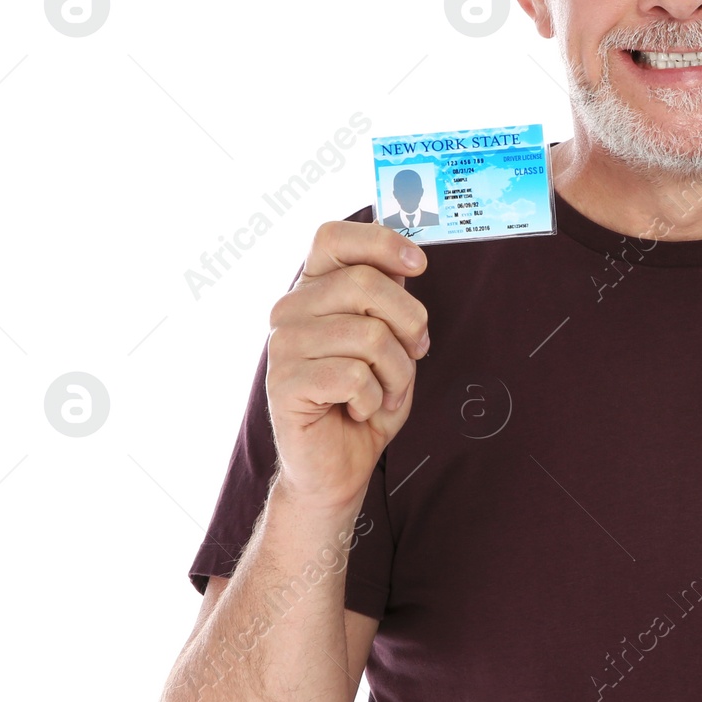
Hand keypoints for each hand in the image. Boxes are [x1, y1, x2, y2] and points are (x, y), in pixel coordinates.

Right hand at [266, 221, 430, 509]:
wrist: (339, 465)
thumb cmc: (367, 398)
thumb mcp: (390, 340)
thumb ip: (390, 299)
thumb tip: (407, 261)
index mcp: (314, 289)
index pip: (334, 237)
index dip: (381, 242)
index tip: (419, 266)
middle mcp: (290, 310)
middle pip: (366, 284)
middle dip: (410, 323)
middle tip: (415, 353)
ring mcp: (283, 346)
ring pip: (369, 335)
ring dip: (397, 373)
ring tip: (385, 392)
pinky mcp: (284, 384)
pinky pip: (354, 375)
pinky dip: (374, 398)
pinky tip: (360, 410)